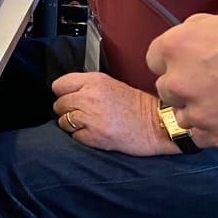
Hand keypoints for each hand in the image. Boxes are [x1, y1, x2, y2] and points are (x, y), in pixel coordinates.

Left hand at [52, 72, 174, 155]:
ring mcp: (91, 117)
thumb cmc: (138, 106)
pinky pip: (75, 136)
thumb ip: (88, 86)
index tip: (69, 98)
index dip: (62, 93)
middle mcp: (89, 96)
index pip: (59, 85)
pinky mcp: (95, 135)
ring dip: (73, 125)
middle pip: (59, 104)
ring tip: (89, 125)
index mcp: (94, 81)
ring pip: (63, 121)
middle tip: (80, 114)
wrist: (159, 125)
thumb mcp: (112, 85)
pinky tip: (95, 134)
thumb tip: (67, 92)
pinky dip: (82, 137)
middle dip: (66, 111)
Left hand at [146, 6, 217, 155]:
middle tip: (214, 83)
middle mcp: (179, 83)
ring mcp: (199, 114)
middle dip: (185, 86)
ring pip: (184, 116)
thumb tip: (195, 33)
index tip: (187, 63)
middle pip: (167, 89)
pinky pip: (207, 137)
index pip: (155, 58)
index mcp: (178, 47)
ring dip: (199, 110)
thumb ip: (204, 28)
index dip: (173, 60)